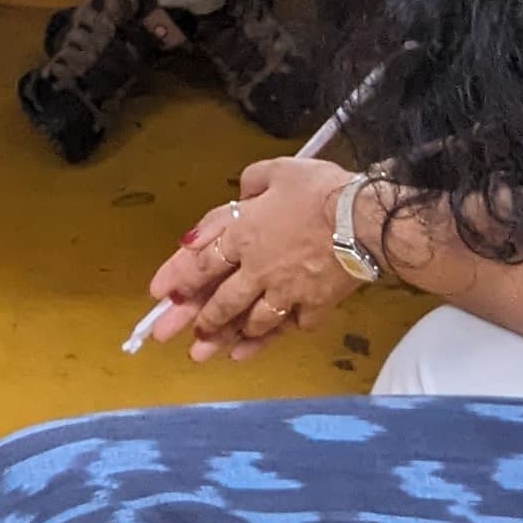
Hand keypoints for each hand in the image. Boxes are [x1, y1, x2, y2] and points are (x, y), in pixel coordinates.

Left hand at [138, 157, 361, 360]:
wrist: (365, 221)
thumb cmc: (321, 190)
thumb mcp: (279, 170)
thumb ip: (252, 183)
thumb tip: (242, 196)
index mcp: (245, 233)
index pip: (201, 259)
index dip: (176, 276)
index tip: (157, 295)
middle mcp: (258, 268)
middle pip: (220, 298)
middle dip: (191, 318)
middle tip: (166, 335)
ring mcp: (286, 293)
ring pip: (248, 320)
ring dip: (222, 335)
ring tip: (202, 352)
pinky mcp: (313, 308)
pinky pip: (284, 330)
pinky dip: (263, 343)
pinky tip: (246, 351)